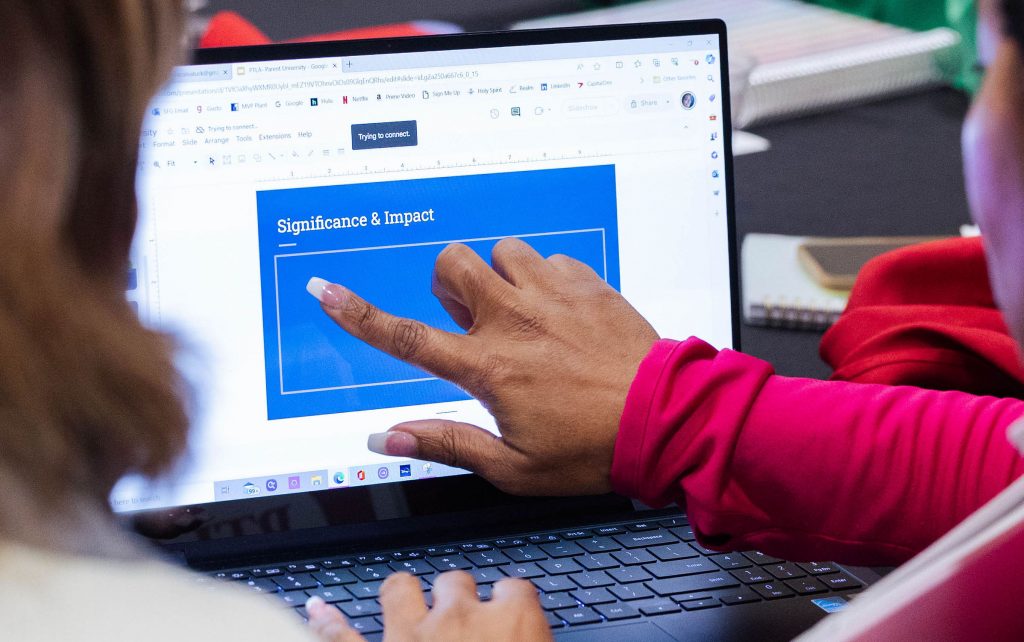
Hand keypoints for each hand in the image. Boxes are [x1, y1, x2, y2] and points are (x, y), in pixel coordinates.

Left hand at [306, 571, 551, 641]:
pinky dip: (326, 624)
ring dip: (404, 596)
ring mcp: (409, 638)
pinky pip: (340, 637)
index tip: (510, 615)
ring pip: (400, 589)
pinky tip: (317, 611)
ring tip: (406, 605)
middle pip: (456, 583)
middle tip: (461, 624)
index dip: (510, 604)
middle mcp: (459, 619)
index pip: (514, 590)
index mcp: (513, 624)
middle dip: (457, 599)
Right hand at [308, 237, 658, 494]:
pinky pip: (550, 258)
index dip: (358, 314)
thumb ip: (446, 442)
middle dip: (449, 284)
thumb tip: (387, 438)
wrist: (664, 420)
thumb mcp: (512, 466)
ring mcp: (552, 295)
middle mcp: (513, 319)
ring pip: (500, 252)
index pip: (406, 337)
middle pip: (451, 264)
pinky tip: (562, 313)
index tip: (326, 291)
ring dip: (500, 278)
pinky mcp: (586, 283)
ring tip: (524, 314)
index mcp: (487, 367)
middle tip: (473, 320)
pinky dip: (546, 279)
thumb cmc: (590, 449)